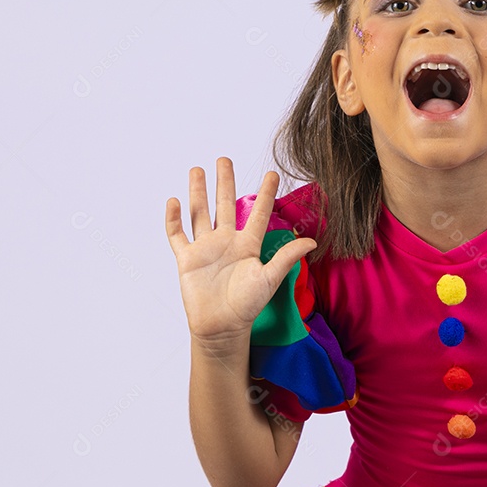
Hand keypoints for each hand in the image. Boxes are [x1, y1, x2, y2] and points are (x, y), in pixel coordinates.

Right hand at [165, 157, 316, 348]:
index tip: (272, 173)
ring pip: (199, 213)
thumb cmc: (247, 305)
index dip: (266, 193)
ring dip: (197, 192)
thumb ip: (287, 257)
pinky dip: (173, 219)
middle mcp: (226, 241)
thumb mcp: (270, 278)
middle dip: (224, 181)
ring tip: (197, 170)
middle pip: (223, 204)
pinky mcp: (187, 259)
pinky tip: (174, 201)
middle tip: (224, 159)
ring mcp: (205, 248)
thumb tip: (313, 241)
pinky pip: (177, 235)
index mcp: (247, 244)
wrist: (221, 327)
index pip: (258, 212)